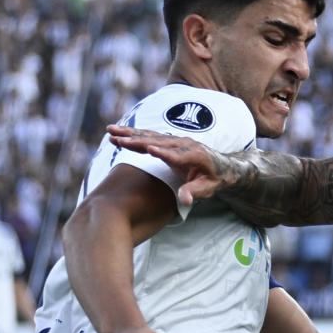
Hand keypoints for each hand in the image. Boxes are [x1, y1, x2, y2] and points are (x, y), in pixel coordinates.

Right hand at [106, 125, 222, 207]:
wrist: (222, 165)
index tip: (149, 150)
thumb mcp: (208, 188)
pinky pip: (149, 136)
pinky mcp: (168, 141)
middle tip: (117, 139)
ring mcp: (175, 140)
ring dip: (129, 134)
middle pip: (156, 141)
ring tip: (110, 131)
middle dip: (136, 140)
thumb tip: (185, 200)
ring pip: (149, 136)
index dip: (163, 153)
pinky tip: (118, 133)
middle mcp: (183, 144)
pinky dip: (133, 134)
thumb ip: (194, 192)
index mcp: (194, 155)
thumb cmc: (214, 179)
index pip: (175, 155)